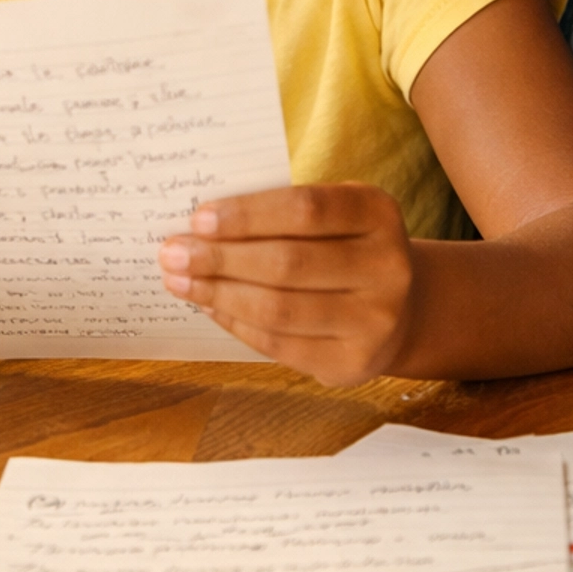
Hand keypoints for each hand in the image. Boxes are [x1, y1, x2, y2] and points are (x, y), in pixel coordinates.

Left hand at [158, 184, 416, 386]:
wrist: (399, 307)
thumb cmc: (344, 246)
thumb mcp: (332, 214)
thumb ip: (279, 213)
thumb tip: (199, 227)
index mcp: (377, 213)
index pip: (305, 209)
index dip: (248, 215)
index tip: (199, 218)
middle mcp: (387, 267)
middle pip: (287, 262)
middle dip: (220, 258)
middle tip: (172, 253)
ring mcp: (375, 321)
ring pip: (279, 308)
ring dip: (218, 294)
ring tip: (179, 281)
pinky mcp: (352, 362)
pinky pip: (279, 343)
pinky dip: (236, 323)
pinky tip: (210, 306)